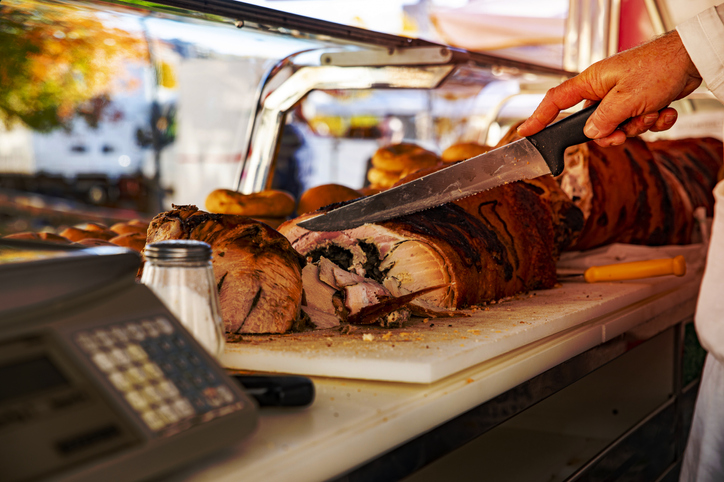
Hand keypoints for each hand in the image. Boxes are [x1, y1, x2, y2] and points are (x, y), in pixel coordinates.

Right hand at [517, 30, 701, 146]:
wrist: (693, 59)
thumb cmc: (659, 66)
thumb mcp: (626, 98)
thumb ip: (603, 120)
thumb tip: (590, 134)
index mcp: (592, 82)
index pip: (556, 101)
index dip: (539, 117)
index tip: (525, 132)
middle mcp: (604, 89)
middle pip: (593, 124)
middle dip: (612, 133)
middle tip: (624, 131)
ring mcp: (622, 96)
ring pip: (618, 126)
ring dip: (637, 125)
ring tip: (652, 112)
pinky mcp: (640, 102)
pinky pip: (638, 122)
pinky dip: (653, 121)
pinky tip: (664, 111)